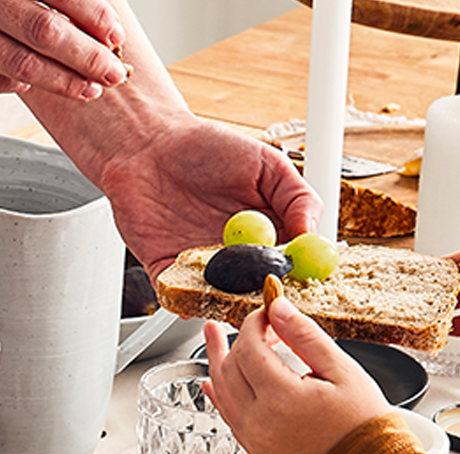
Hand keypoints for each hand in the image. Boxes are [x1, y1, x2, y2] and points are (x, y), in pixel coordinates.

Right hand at [0, 0, 130, 96]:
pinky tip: (43, 88)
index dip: (86, 8)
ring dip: (59, 79)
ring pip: (15, 60)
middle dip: (83, 51)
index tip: (115, 29)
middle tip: (113, 69)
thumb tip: (70, 5)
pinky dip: (17, 86)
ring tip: (90, 89)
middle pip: (38, 24)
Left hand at [97, 117, 321, 279]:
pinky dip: (184, 301)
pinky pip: (177, 298)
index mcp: (267, 233)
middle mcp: (236, 256)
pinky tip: (191, 294)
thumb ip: (296, 195)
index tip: (298, 279)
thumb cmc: (205, 148)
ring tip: (231, 290)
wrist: (149, 145)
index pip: (289, 267)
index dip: (295, 278)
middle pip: (256, 292)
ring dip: (226, 301)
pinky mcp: (167, 272)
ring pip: (219, 300)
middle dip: (262, 297)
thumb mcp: (266, 163)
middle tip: (266, 292)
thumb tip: (311, 232)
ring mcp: (202, 267)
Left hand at [201, 298, 388, 453]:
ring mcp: (253, 438)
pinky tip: (212, 380)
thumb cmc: (361, 423)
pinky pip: (227, 415)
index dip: (254, 324)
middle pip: (229, 368)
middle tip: (247, 323)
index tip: (268, 313)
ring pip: (222, 391)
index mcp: (281, 399)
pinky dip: (219, 393)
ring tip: (212, 335)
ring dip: (217, 360)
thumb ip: (305, 336)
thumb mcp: (341, 370)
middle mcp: (259, 421)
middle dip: (236, 339)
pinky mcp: (254, 448)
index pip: (249, 349)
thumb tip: (278, 308)